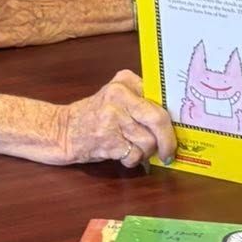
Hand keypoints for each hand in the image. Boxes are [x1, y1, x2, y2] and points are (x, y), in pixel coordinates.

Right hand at [61, 70, 176, 168]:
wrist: (62, 130)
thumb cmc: (95, 115)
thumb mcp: (116, 97)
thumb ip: (141, 100)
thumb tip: (175, 121)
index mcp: (125, 81)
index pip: (161, 97)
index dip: (174, 117)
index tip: (179, 128)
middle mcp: (119, 95)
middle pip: (159, 119)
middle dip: (168, 140)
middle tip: (169, 152)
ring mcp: (112, 118)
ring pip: (148, 141)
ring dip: (145, 152)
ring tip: (133, 149)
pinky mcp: (108, 140)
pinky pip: (135, 155)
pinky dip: (133, 160)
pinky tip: (122, 154)